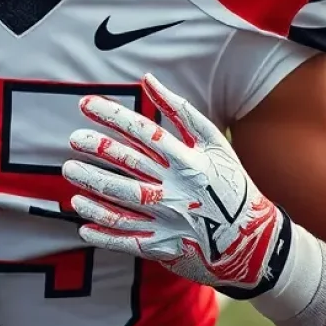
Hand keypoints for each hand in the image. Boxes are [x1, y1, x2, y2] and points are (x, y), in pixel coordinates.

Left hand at [63, 74, 290, 296]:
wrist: (254, 242)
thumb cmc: (230, 183)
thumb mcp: (213, 142)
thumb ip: (179, 109)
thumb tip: (147, 78)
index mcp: (187, 160)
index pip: (141, 131)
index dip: (110, 115)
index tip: (84, 104)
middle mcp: (175, 189)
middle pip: (127, 164)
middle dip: (96, 148)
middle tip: (73, 139)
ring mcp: (168, 220)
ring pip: (120, 201)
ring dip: (91, 186)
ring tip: (71, 172)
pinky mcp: (163, 247)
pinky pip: (126, 239)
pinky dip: (102, 232)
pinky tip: (81, 222)